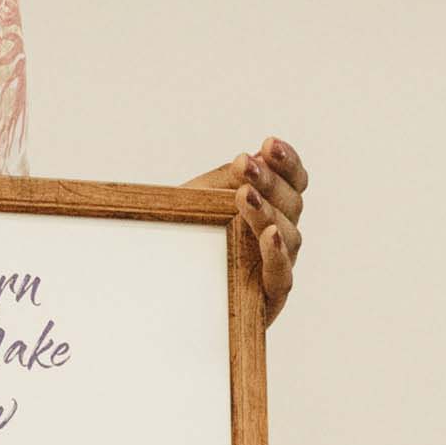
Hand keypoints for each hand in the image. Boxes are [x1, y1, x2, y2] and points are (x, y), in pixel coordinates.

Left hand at [182, 132, 307, 324]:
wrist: (153, 287)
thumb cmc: (180, 240)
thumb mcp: (199, 202)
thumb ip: (226, 180)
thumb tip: (256, 159)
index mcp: (268, 209)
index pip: (292, 182)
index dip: (287, 163)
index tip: (269, 144)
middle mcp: (278, 237)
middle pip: (292, 204)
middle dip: (270, 181)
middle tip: (244, 164)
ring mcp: (276, 268)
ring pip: (290, 236)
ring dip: (268, 212)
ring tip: (246, 195)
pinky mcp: (268, 300)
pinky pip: (282, 276)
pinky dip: (278, 254)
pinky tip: (269, 235)